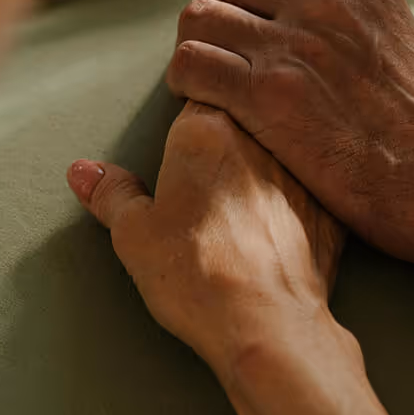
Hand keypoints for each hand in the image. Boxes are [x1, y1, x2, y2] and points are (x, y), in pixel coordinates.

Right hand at [66, 101, 344, 383]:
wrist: (267, 320)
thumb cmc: (196, 274)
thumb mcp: (135, 235)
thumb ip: (113, 193)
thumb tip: (84, 171)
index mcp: (204, 129)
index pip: (200, 94)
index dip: (192, 117)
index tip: (186, 144)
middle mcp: (257, 135)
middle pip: (243, 117)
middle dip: (231, 136)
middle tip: (212, 179)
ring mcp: (299, 166)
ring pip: (280, 149)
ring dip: (267, 166)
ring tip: (247, 209)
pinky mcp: (329, 201)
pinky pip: (313, 187)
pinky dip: (300, 201)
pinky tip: (284, 230)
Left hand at [166, 0, 413, 272]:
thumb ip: (371, 39)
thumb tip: (353, 55)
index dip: (259, 13)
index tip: (256, 45)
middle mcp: (322, 4)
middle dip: (217, 20)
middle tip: (219, 61)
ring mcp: (292, 44)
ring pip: (200, 18)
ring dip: (194, 48)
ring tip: (203, 86)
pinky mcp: (267, 95)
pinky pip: (191, 65)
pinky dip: (185, 82)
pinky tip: (199, 108)